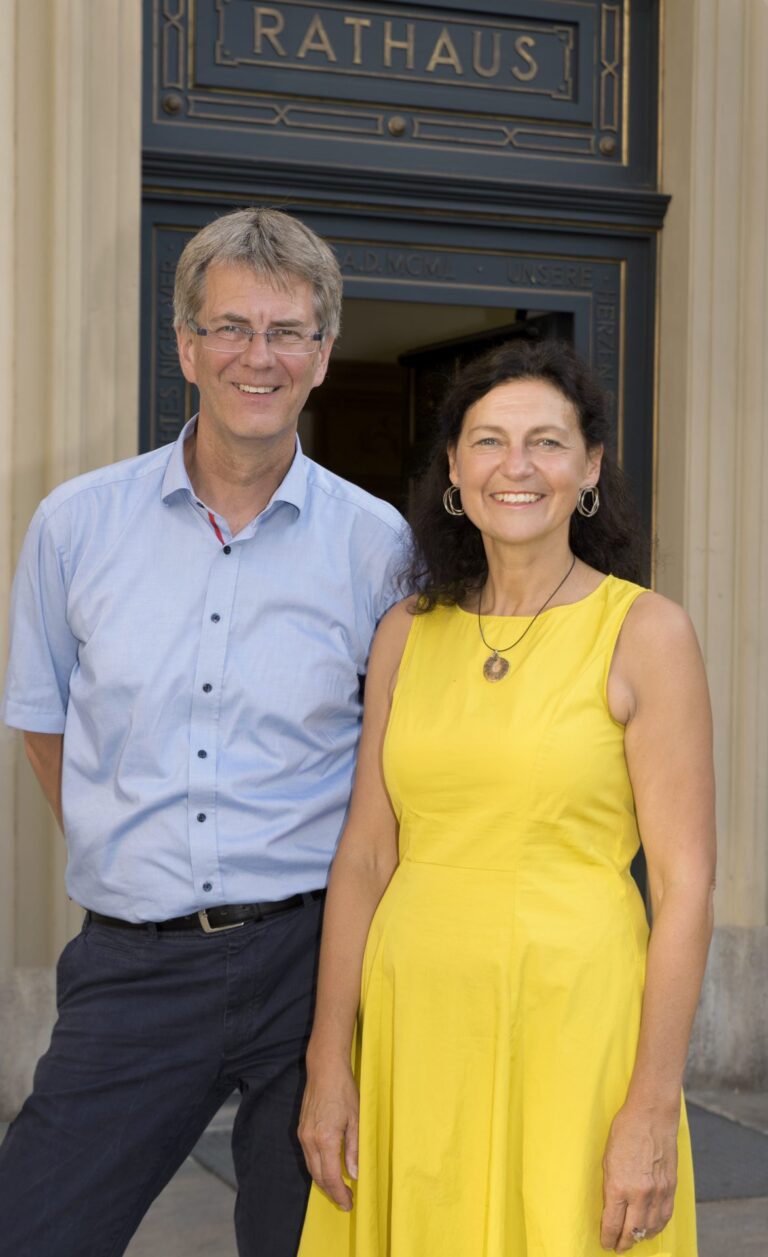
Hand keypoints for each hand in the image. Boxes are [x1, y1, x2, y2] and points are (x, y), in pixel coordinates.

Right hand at [298, 1058, 358, 1210]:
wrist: (324, 1069)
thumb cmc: (344, 1090)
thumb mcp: (355, 1120)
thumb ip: (354, 1149)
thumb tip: (354, 1174)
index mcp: (326, 1139)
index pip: (330, 1177)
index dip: (339, 1193)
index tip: (349, 1203)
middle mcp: (310, 1140)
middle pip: (318, 1176)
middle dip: (331, 1192)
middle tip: (346, 1201)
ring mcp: (303, 1135)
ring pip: (311, 1168)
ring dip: (323, 1181)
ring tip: (338, 1189)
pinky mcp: (301, 1129)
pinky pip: (308, 1156)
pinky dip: (317, 1168)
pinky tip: (327, 1169)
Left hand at [600, 1102, 678, 1250]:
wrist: (651, 1116)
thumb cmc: (625, 1132)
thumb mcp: (608, 1160)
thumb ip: (611, 1187)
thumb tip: (612, 1208)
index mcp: (619, 1186)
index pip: (613, 1224)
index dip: (609, 1237)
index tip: (606, 1243)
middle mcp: (640, 1194)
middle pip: (632, 1231)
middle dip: (624, 1243)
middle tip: (618, 1247)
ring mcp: (658, 1192)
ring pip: (650, 1228)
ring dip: (641, 1237)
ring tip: (633, 1239)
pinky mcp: (671, 1188)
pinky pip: (665, 1216)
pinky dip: (657, 1227)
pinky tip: (651, 1229)